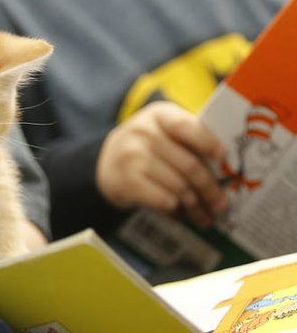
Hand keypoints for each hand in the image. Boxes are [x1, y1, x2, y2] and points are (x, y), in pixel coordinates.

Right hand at [96, 102, 227, 225]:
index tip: (223, 157)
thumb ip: (190, 140)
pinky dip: (175, 211)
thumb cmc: (149, 146)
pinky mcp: (127, 181)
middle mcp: (144, 133)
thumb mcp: (164, 131)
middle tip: (221, 206)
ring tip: (204, 217)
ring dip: (195, 206)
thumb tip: (226, 169)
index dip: (207, 142)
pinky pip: (162, 200)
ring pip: (178, 187)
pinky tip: (180, 216)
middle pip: (188, 165)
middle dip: (209, 189)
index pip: (186, 127)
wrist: (106, 161)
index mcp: (160, 115)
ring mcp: (132, 157)